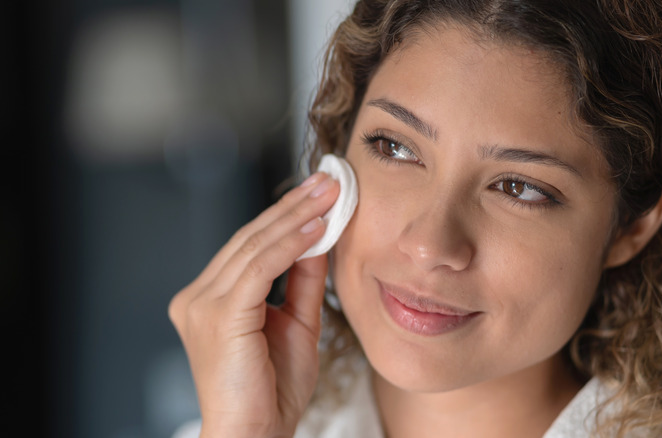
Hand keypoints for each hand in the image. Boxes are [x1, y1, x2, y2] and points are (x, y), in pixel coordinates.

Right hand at [169, 172, 339, 437]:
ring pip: (255, 246)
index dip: (285, 216)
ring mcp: (202, 304)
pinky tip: (318, 229)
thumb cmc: (273, 390)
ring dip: (297, 217)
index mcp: (211, 299)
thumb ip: (302, 282)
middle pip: (250, 238)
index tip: (319, 193)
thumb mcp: (297, 323)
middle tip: (328, 180)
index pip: (251, 245)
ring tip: (330, 195)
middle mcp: (198, 296)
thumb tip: (319, 239)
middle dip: (294, 206)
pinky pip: (259, 268)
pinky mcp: (218, 315)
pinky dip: (291, 245)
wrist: (255, 436)